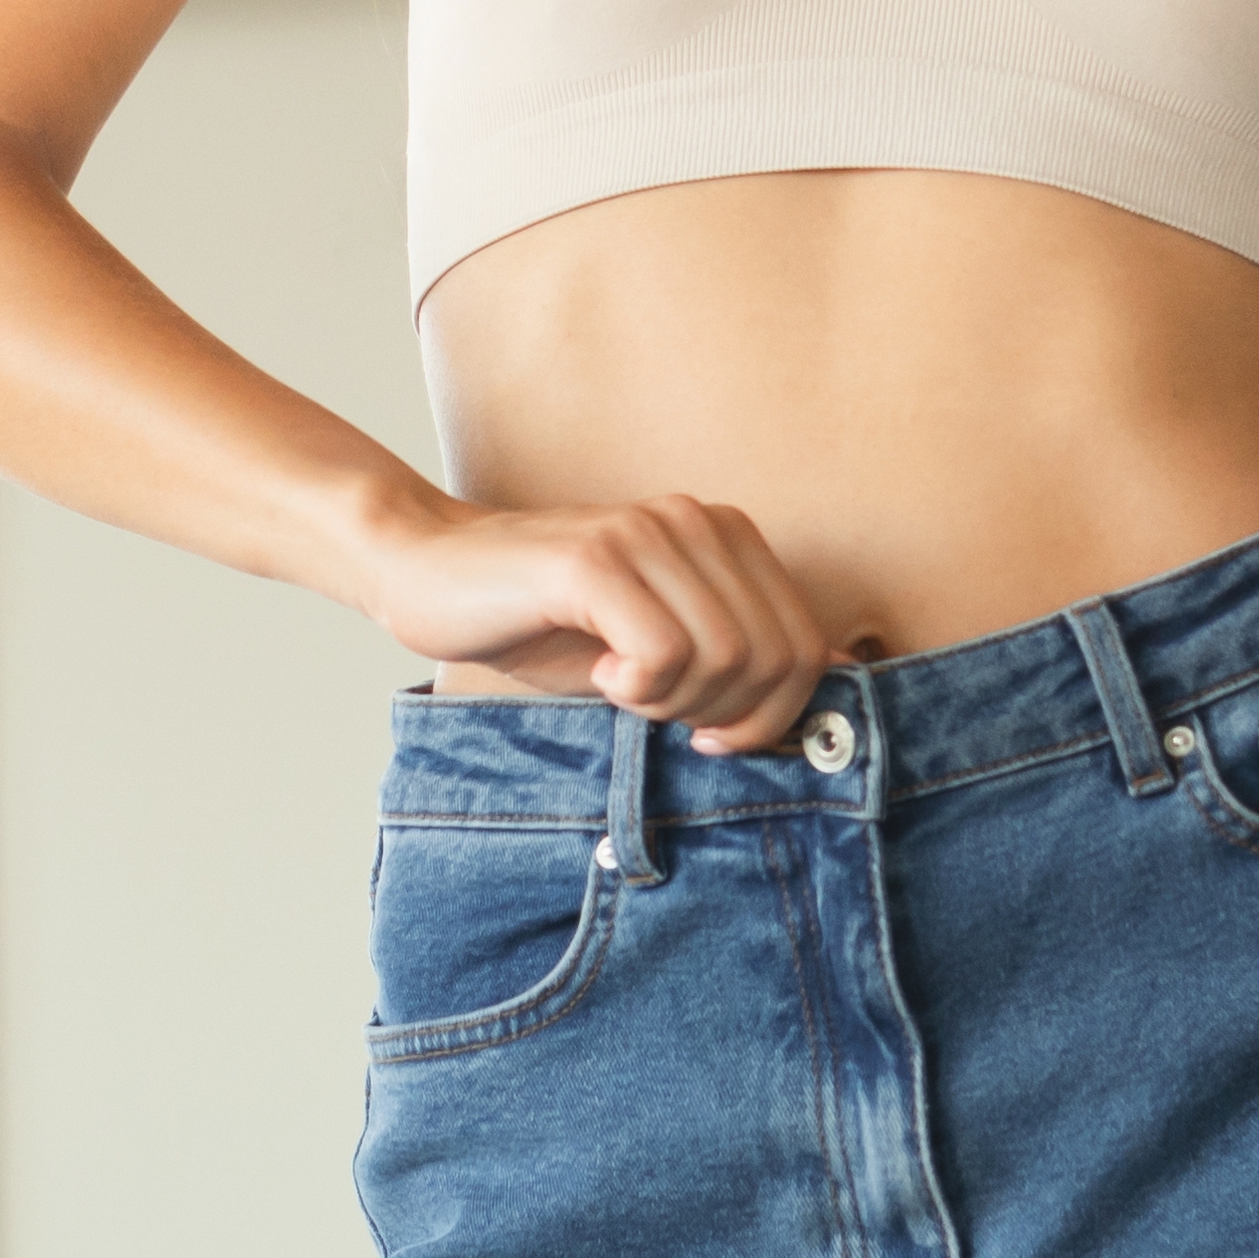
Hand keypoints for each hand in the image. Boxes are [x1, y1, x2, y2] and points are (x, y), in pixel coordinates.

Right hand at [352, 491, 842, 751]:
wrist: (428, 570)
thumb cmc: (540, 620)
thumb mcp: (653, 645)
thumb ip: (735, 656)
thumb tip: (830, 689)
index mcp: (722, 536)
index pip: (806, 646)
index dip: (773, 714)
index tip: (713, 736)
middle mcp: (695, 522)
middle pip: (777, 656)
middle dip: (728, 714)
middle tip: (661, 715)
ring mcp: (646, 534)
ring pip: (727, 656)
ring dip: (675, 702)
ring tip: (623, 688)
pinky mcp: (595, 561)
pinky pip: (664, 652)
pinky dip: (638, 688)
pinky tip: (599, 674)